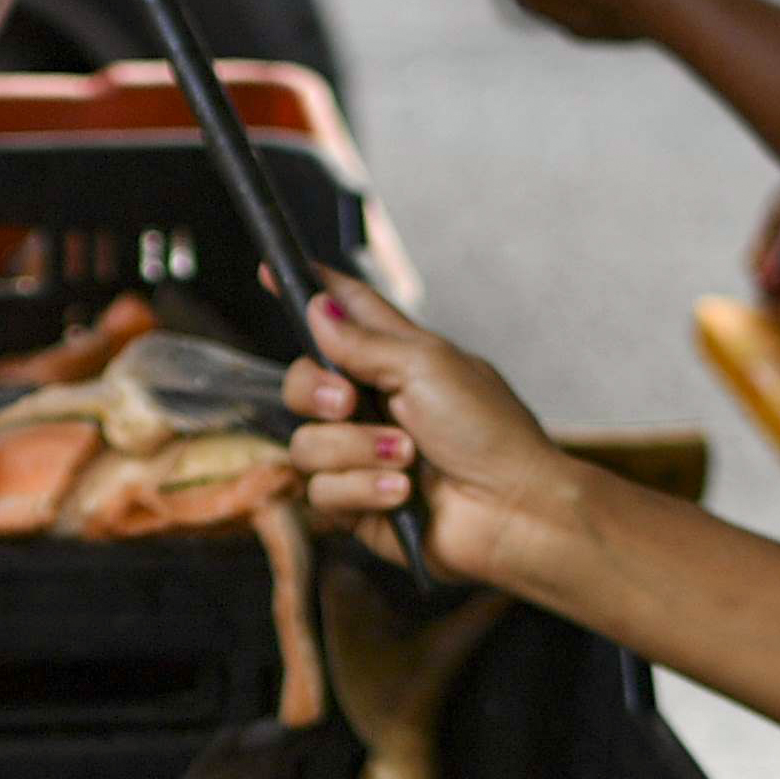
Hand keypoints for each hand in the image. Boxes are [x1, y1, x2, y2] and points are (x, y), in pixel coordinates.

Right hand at [285, 271, 597, 585]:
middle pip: (300, 383)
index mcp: (394, 358)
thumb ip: (364, 339)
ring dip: (356, 450)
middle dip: (315, 391)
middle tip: (349, 401)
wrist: (511, 508)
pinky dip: (364, 489)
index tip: (268, 270)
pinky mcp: (357, 505)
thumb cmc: (488, 431)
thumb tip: (316, 306)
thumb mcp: (426, 365)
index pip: (343, 312)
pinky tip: (401, 493)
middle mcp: (371, 404)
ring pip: (306, 444)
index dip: (308, 290)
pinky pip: (323, 492)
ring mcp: (361, 455)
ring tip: (407, 458)